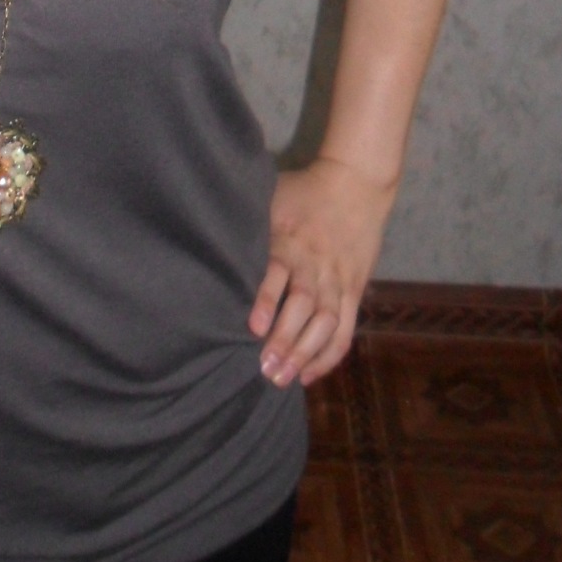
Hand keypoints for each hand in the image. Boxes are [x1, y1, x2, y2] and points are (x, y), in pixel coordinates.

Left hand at [248, 157, 396, 387]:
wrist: (356, 183)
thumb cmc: (303, 192)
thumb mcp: (272, 195)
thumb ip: (248, 220)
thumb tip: (204, 232)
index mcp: (291, 239)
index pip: (278, 271)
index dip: (266, 299)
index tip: (252, 326)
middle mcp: (315, 263)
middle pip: (304, 304)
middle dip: (285, 338)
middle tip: (264, 369)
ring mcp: (337, 279)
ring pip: (325, 321)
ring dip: (306, 352)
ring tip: (283, 378)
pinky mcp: (354, 290)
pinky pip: (345, 328)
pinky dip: (329, 354)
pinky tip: (309, 374)